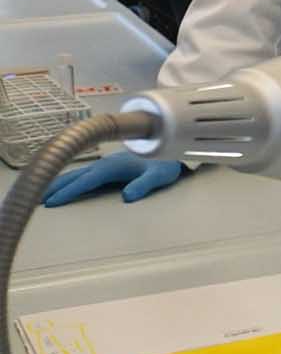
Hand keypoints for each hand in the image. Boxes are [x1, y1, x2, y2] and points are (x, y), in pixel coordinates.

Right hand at [44, 154, 184, 205]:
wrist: (172, 152)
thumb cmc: (166, 165)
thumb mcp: (159, 176)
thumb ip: (143, 185)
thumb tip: (127, 197)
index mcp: (112, 167)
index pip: (85, 181)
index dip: (68, 192)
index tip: (52, 202)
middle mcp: (104, 164)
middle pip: (74, 176)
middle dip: (54, 187)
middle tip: (36, 200)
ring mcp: (104, 164)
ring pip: (75, 173)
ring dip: (58, 183)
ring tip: (41, 194)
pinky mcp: (107, 167)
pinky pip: (82, 173)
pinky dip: (68, 180)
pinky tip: (61, 185)